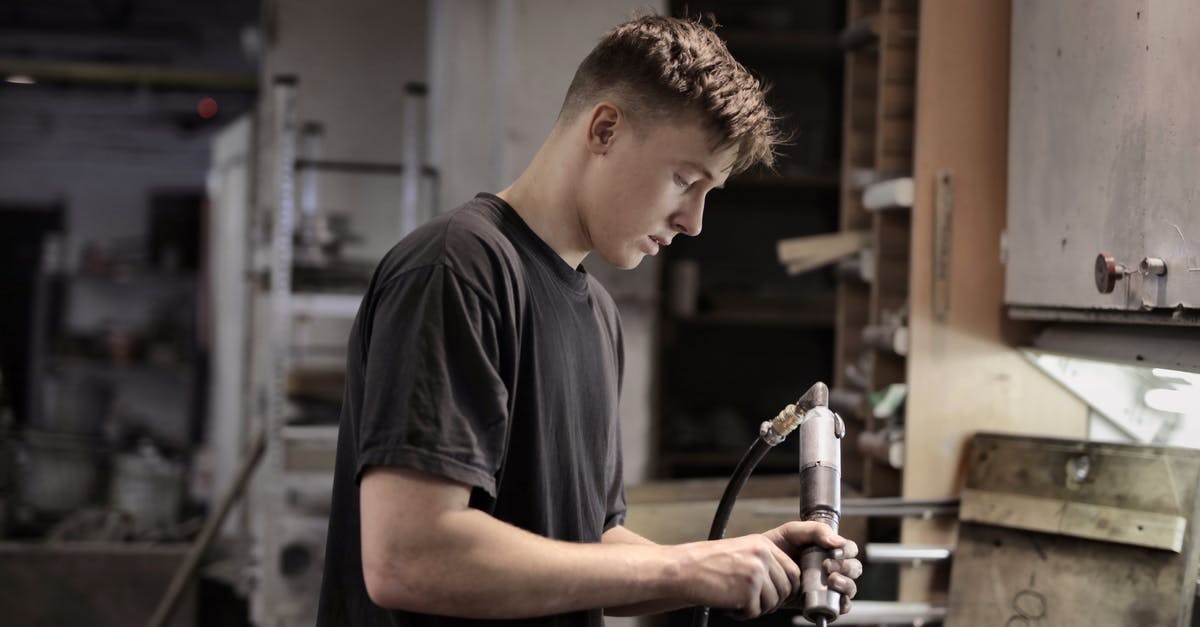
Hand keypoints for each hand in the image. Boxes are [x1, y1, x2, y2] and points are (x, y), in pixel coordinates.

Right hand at [670, 533, 801, 618]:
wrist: (683, 570)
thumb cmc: (707, 564)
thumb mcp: (741, 552)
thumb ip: (765, 563)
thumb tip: (787, 584)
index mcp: (762, 544)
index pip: (793, 570)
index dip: (787, 588)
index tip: (777, 595)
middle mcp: (762, 555)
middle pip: (786, 588)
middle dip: (772, 601)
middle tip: (752, 601)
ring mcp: (756, 572)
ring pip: (773, 602)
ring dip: (756, 608)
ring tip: (736, 601)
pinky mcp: (748, 590)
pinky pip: (755, 611)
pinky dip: (742, 614)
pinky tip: (729, 604)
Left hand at [763, 521, 861, 614]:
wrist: (759, 565)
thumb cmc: (777, 546)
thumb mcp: (793, 531)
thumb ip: (815, 530)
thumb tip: (837, 541)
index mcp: (828, 549)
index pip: (849, 549)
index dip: (847, 550)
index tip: (835, 552)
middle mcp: (832, 567)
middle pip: (854, 568)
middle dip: (847, 568)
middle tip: (829, 567)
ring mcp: (828, 585)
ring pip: (850, 587)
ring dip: (846, 585)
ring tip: (831, 581)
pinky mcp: (821, 600)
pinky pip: (840, 605)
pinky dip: (843, 604)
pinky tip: (836, 599)